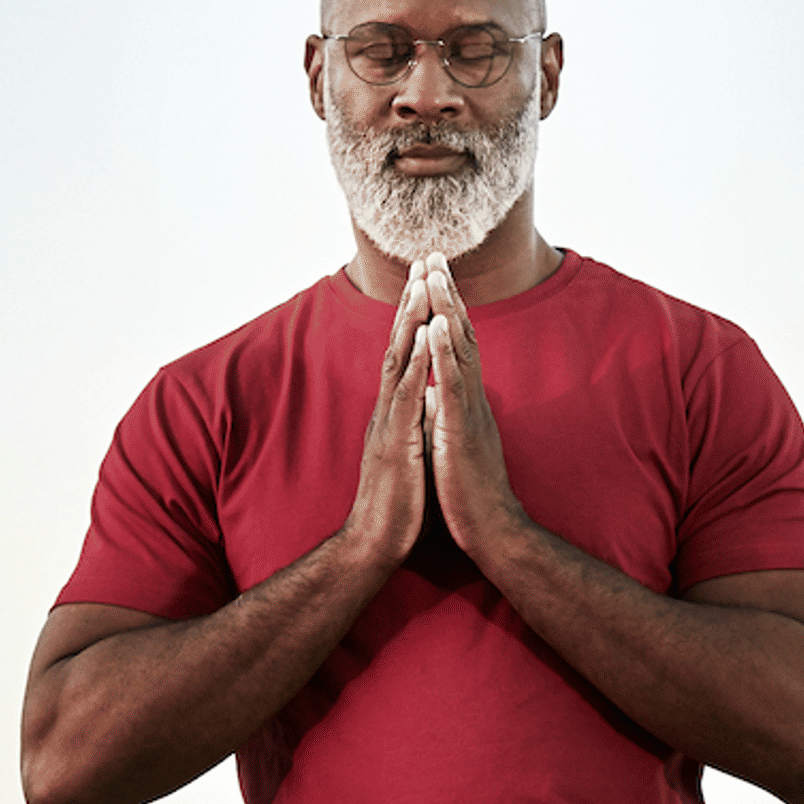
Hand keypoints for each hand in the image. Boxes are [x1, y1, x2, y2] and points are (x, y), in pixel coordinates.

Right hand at [344, 260, 435, 568]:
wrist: (376, 542)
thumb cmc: (397, 501)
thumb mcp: (412, 450)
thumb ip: (416, 421)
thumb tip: (427, 400)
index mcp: (395, 409)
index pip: (404, 351)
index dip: (416, 314)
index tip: (428, 278)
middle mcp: (387, 407)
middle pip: (398, 343)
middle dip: (412, 300)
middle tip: (424, 260)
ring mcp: (388, 422)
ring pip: (397, 360)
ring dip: (410, 321)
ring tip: (422, 284)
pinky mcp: (394, 441)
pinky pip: (404, 396)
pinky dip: (413, 364)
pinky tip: (421, 338)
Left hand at [420, 257, 529, 560]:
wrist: (492, 532)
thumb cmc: (472, 493)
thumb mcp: (454, 443)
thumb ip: (446, 415)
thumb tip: (434, 395)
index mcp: (466, 401)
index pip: (456, 345)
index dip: (446, 308)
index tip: (433, 274)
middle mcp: (472, 398)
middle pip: (461, 334)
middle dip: (446, 292)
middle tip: (432, 253)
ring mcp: (470, 411)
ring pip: (460, 349)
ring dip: (447, 308)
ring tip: (435, 273)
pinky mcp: (462, 430)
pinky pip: (454, 384)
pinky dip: (446, 351)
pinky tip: (439, 324)